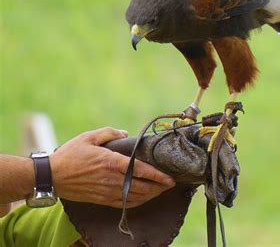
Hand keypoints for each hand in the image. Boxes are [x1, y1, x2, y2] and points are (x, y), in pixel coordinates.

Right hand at [49, 127, 174, 207]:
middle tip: (170, 184)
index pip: (140, 170)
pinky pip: (124, 204)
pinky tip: (144, 198)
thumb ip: (109, 132)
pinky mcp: (101, 199)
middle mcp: (111, 179)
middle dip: (159, 187)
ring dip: (151, 195)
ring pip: (135, 197)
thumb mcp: (89, 137)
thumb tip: (125, 133)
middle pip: (142, 187)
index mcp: (111, 162)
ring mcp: (107, 191)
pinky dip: (137, 202)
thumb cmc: (70, 154)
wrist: (51, 176)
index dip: (157, 175)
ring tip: (161, 190)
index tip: (170, 178)